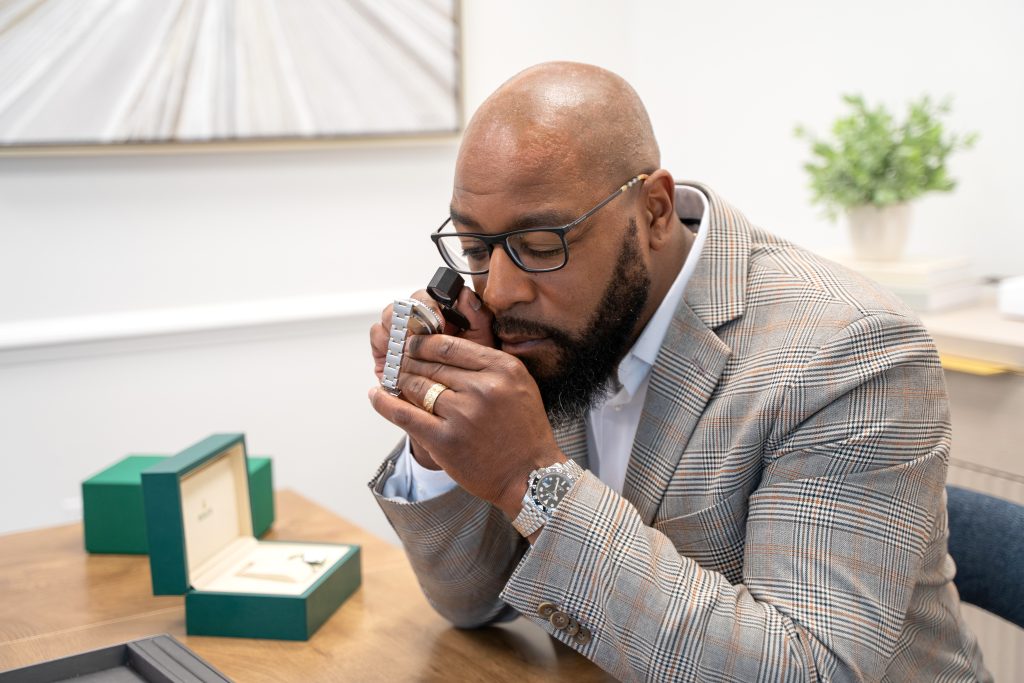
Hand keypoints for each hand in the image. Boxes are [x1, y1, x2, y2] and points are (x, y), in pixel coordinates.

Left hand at [367, 333, 565, 517]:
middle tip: (398, 361)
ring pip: (417, 386)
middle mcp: (483, 388)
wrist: (529, 475)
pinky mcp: (445, 440)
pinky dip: (385, 403)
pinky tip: (375, 395)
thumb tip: (444, 348)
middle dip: (409, 361)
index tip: (413, 345)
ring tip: (394, 378)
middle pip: (430, 365)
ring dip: (400, 381)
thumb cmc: (523, 430)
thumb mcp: (519, 384)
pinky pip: (405, 415)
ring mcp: (463, 415)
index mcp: (502, 369)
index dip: (423, 343)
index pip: (449, 345)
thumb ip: (487, 364)